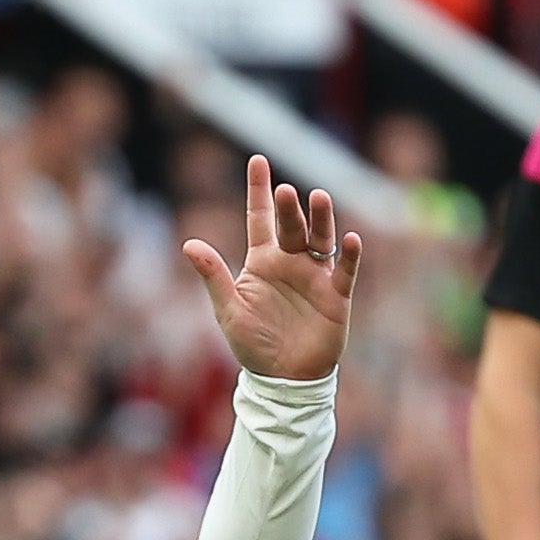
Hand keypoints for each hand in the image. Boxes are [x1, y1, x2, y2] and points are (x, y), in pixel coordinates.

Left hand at [181, 155, 362, 382]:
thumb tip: (189, 243)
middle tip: (286, 191)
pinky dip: (349, 256)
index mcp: (262, 261)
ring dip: (320, 220)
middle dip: (289, 208)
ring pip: (320, 240)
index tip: (257, 160)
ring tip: (318, 198)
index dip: (258, 190)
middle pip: (291, 226)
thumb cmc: (252, 344)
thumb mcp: (228, 310)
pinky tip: (350, 239)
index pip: (259, 218)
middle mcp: (290, 262)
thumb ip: (213, 276)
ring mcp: (315, 277)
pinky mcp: (336, 296)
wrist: (282, 379)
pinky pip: (345, 271)